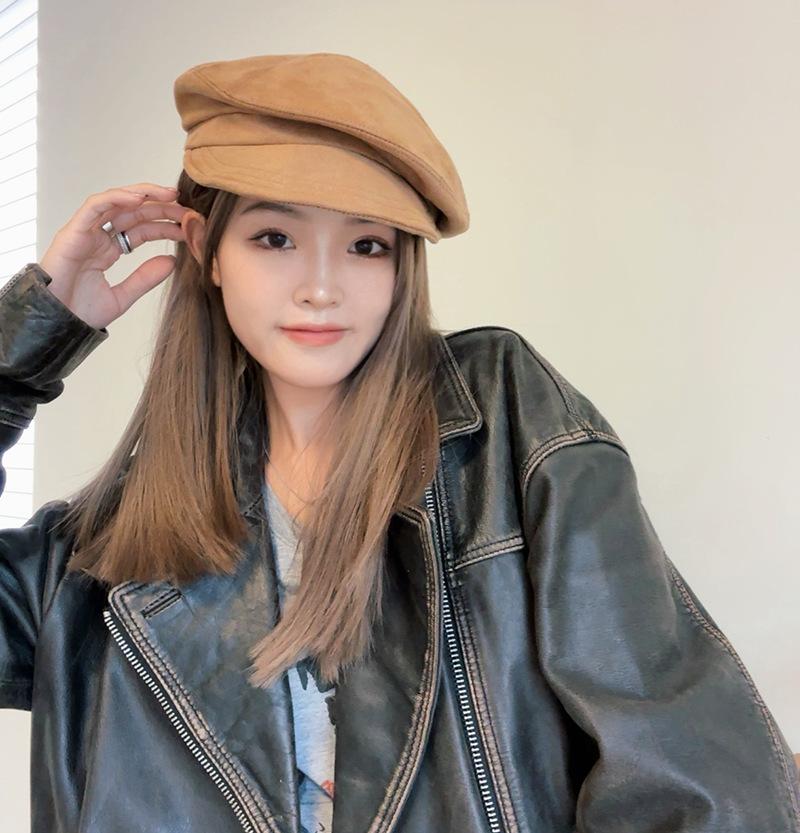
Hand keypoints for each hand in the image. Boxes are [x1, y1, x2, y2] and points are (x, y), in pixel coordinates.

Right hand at [38, 182, 188, 329]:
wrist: (56, 324)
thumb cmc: (80, 312)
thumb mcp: (123, 296)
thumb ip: (145, 278)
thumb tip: (172, 262)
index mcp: (109, 250)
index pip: (142, 229)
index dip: (165, 225)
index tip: (189, 227)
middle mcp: (98, 237)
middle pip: (133, 213)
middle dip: (161, 207)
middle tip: (187, 208)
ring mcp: (85, 232)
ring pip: (116, 202)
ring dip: (144, 194)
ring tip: (169, 194)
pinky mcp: (73, 231)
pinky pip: (95, 206)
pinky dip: (117, 198)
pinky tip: (139, 198)